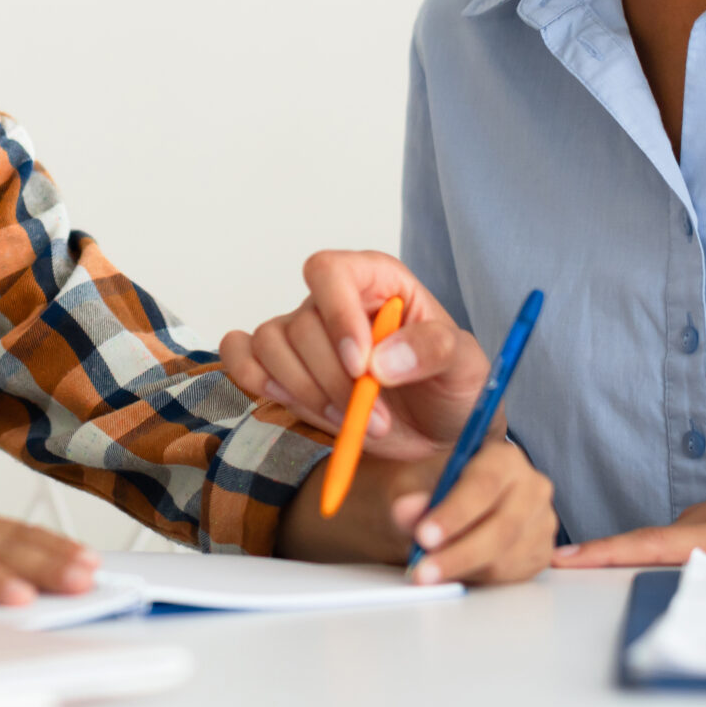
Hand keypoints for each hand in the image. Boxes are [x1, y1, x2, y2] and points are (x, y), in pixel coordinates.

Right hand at [218, 250, 488, 459]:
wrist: (436, 436)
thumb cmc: (450, 390)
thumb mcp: (465, 365)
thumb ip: (433, 350)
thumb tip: (380, 360)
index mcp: (375, 280)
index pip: (329, 271)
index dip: (336, 315)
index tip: (362, 366)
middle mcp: (331, 301)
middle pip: (301, 324)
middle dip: (334, 381)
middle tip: (376, 420)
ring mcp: (302, 333)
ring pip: (269, 344)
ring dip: (305, 392)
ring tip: (351, 423)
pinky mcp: (282, 368)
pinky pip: (240, 356)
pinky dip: (254, 378)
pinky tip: (294, 402)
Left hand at [281, 438, 557, 584]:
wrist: (410, 508)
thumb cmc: (402, 484)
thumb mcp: (391, 484)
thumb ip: (401, 496)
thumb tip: (409, 513)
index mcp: (493, 444)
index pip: (488, 473)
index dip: (457, 504)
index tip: (422, 530)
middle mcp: (523, 478)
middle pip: (508, 516)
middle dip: (461, 545)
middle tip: (419, 565)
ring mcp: (535, 516)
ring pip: (513, 548)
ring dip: (467, 566)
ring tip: (425, 576)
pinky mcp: (534, 550)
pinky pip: (516, 570)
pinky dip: (483, 577)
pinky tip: (452, 580)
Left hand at [552, 453, 705, 568]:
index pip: (667, 538)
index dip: (625, 549)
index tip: (583, 557)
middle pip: (648, 539)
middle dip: (603, 553)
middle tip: (556, 563)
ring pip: (644, 540)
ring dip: (601, 553)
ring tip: (555, 563)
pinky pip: (657, 545)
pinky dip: (617, 551)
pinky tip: (582, 560)